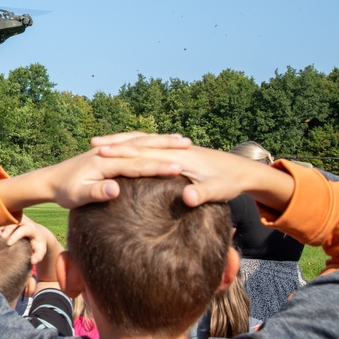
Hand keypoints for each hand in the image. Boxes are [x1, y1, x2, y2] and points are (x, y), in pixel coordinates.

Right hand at [0, 217, 47, 263]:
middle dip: (7, 229)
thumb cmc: (37, 243)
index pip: (23, 230)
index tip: (9, 243)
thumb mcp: (41, 249)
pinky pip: (3, 219)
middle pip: (15, 222)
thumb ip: (38, 256)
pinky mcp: (11, 218)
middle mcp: (24, 221)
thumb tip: (33, 261)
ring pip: (8, 219)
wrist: (37, 232)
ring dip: (1, 225)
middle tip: (0, 237)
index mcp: (31, 229)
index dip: (15, 236)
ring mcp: (17, 218)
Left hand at [32, 134, 190, 208]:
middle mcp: (108, 152)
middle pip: (142, 148)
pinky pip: (135, 144)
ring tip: (184, 141)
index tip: (178, 168)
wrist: (50, 180)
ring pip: (141, 142)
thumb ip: (96, 192)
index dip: (157, 165)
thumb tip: (114, 189)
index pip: (136, 163)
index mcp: (104, 162)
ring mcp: (109, 150)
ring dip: (162, 141)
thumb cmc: (64, 191)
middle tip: (190, 147)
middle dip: (166, 148)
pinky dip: (150, 142)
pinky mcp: (109, 153)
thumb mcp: (78, 196)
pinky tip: (162, 145)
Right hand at [93, 137, 293, 208]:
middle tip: (93, 142)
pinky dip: (134, 145)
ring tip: (102, 143)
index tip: (101, 152)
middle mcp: (175, 150)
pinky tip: (125, 150)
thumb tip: (187, 197)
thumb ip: (203, 194)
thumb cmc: (231, 181)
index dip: (122, 152)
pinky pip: (149, 146)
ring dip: (123, 141)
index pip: (145, 151)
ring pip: (143, 141)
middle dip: (116, 142)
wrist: (246, 170)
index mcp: (179, 157)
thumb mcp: (219, 191)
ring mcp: (176, 150)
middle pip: (140, 142)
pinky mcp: (178, 153)